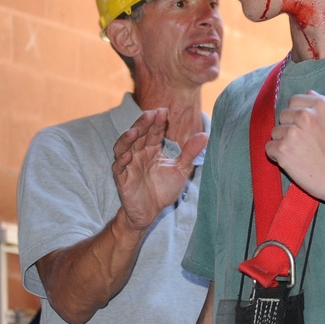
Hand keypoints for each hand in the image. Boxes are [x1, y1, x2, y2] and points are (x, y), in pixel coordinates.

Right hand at [113, 108, 208, 231]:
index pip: (154, 132)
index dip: (158, 122)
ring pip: (124, 147)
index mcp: (152, 149)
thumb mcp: (181, 170)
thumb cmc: (163, 189)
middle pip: (138, 135)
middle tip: (150, 114)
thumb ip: (190, 153)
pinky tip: (128, 155)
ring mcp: (129, 165)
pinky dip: (122, 160)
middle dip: (143, 124)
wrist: (151, 212)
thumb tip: (205, 135)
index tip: (164, 111)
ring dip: (128, 138)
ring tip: (135, 131)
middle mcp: (139, 153)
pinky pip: (119, 167)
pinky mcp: (122, 178)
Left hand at [265, 91, 324, 202]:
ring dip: (283, 143)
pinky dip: (277, 157)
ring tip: (300, 153)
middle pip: (283, 115)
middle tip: (304, 143)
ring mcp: (293, 132)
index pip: (294, 101)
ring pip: (275, 132)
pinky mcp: (283, 150)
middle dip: (290, 128)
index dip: (297, 115)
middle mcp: (306, 115)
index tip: (305, 128)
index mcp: (320, 105)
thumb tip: (309, 93)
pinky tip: (293, 161)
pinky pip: (269, 148)